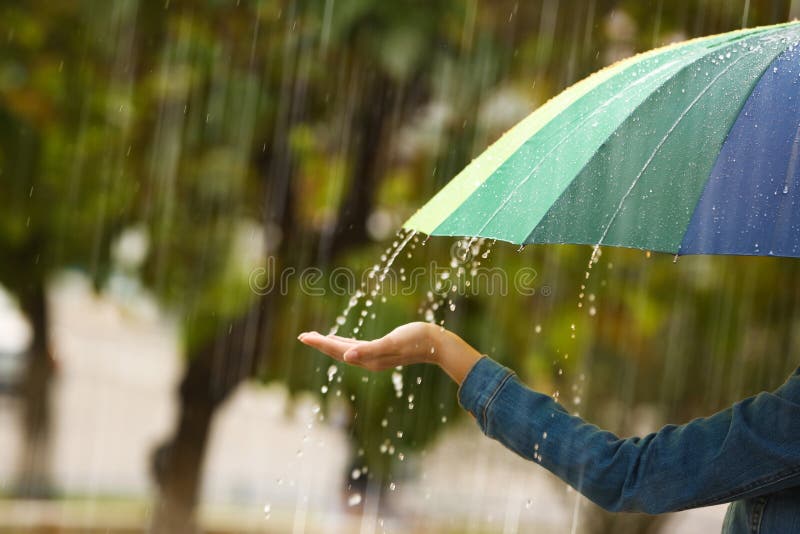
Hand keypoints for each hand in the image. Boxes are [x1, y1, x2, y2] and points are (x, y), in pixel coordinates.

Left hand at [298, 322, 482, 384]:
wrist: (436, 343)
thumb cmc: (415, 340)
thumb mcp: (391, 343)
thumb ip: (368, 350)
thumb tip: (346, 356)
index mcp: (368, 358)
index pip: (337, 351)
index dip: (320, 343)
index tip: (304, 336)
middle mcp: (369, 360)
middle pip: (338, 352)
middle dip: (320, 344)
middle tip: (303, 336)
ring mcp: (375, 356)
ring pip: (346, 350)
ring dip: (330, 344)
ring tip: (316, 338)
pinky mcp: (382, 350)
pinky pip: (357, 348)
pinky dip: (345, 343)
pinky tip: (342, 341)